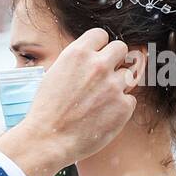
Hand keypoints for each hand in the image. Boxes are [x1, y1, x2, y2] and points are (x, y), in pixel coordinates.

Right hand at [0, 28, 136, 175]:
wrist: (47, 140)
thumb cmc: (46, 111)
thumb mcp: (53, 75)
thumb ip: (76, 63)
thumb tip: (91, 59)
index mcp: (77, 54)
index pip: (101, 34)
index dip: (99, 46)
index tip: (96, 56)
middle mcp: (98, 66)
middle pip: (121, 48)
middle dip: (114, 60)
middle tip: (104, 75)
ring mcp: (113, 86)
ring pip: (128, 74)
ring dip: (118, 84)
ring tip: (101, 100)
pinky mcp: (123, 106)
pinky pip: (129, 99)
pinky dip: (119, 107)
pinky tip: (102, 116)